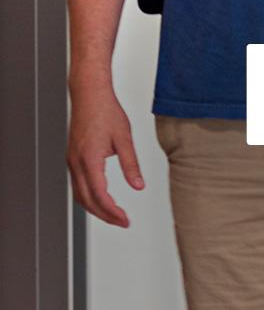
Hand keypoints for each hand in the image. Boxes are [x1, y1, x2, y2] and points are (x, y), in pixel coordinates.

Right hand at [67, 84, 143, 227]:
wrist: (89, 95)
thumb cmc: (106, 111)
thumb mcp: (125, 138)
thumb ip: (131, 164)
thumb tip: (138, 185)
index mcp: (89, 160)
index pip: (99, 196)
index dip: (112, 212)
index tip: (125, 220)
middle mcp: (76, 163)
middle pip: (87, 200)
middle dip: (104, 215)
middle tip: (122, 222)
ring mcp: (72, 161)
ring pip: (79, 194)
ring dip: (96, 208)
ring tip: (114, 214)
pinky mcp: (73, 157)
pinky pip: (78, 184)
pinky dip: (89, 196)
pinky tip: (101, 197)